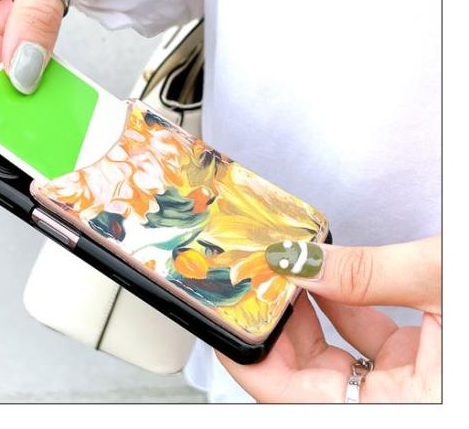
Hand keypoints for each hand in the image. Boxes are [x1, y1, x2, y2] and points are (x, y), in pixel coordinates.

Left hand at [217, 236, 440, 401]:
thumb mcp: (438, 282)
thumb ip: (368, 273)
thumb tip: (300, 259)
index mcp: (404, 406)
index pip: (292, 397)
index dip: (252, 361)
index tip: (227, 321)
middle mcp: (401, 403)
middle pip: (307, 375)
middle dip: (276, 323)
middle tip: (256, 281)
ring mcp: (408, 385)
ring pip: (333, 355)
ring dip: (306, 308)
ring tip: (283, 268)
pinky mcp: (418, 364)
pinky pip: (364, 339)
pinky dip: (342, 303)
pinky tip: (327, 271)